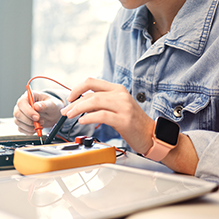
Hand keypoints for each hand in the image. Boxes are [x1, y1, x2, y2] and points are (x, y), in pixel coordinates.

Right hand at [13, 91, 63, 134]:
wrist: (53, 114)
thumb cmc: (51, 106)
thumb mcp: (52, 104)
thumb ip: (45, 105)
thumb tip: (36, 106)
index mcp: (28, 96)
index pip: (21, 103)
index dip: (28, 111)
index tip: (37, 117)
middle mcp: (21, 105)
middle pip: (17, 113)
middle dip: (29, 120)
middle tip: (41, 122)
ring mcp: (20, 114)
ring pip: (18, 122)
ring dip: (30, 126)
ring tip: (41, 124)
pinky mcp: (21, 123)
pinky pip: (21, 129)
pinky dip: (29, 131)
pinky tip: (36, 128)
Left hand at [60, 77, 198, 174]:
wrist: (152, 136)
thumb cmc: (133, 123)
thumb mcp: (117, 107)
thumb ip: (101, 103)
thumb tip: (80, 104)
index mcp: (117, 89)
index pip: (92, 82)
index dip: (77, 88)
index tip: (69, 98)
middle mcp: (120, 95)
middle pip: (91, 93)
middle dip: (75, 102)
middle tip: (66, 110)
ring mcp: (123, 107)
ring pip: (95, 102)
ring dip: (78, 109)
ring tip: (70, 115)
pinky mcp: (124, 120)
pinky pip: (102, 115)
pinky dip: (89, 117)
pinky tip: (82, 121)